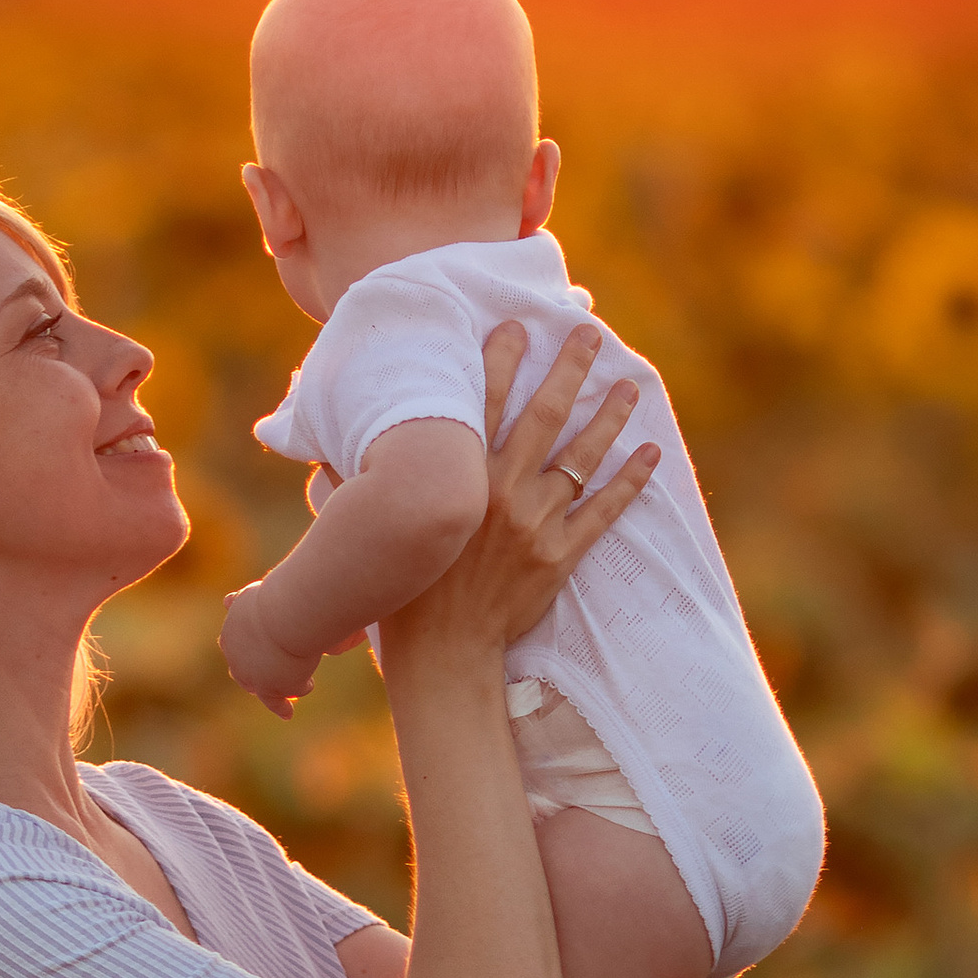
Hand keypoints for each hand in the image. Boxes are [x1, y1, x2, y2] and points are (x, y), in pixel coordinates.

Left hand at [220, 581, 322, 715]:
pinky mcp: (271, 688)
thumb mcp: (250, 596)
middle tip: (262, 685)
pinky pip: (278, 702)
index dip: (246, 653)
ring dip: (275, 698)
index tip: (253, 656)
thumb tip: (226, 601)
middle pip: (243, 675)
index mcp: (230, 634)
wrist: (284, 616)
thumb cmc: (275, 598)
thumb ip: (239, 602)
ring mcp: (253, 675)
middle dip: (253, 679)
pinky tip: (301, 694)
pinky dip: (287, 701)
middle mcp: (236, 659)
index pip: (235, 648)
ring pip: (262, 692)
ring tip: (287, 703)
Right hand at [382, 323, 656, 680]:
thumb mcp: (372, 528)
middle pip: (543, 416)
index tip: (517, 326)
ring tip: (631, 385)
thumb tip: (326, 449)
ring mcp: (536, 524)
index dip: (501, 359)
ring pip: (581, 457)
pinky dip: (630, 481)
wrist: (442, 651)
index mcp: (459, 479)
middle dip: (568, 370)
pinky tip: (651, 453)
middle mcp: (500, 492)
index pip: (483, 402)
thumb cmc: (402, 592)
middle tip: (589, 334)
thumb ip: (357, 482)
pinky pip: (604, 510)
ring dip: (608, 417)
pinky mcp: (560, 556)